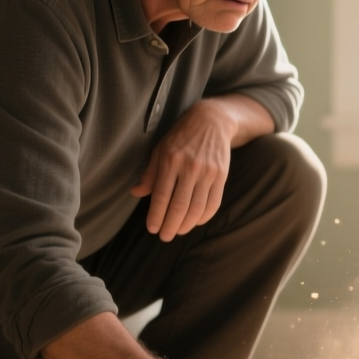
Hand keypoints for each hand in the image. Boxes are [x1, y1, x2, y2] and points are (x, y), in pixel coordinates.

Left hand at [132, 99, 236, 241]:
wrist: (211, 122)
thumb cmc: (181, 137)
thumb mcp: (160, 150)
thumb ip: (150, 173)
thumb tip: (137, 192)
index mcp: (171, 160)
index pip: (162, 195)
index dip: (156, 216)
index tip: (152, 229)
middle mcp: (190, 167)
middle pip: (179, 206)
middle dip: (170, 226)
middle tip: (164, 236)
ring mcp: (208, 172)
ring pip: (197, 208)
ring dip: (186, 225)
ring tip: (178, 231)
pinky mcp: (222, 176)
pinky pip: (213, 203)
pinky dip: (203, 217)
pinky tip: (194, 222)